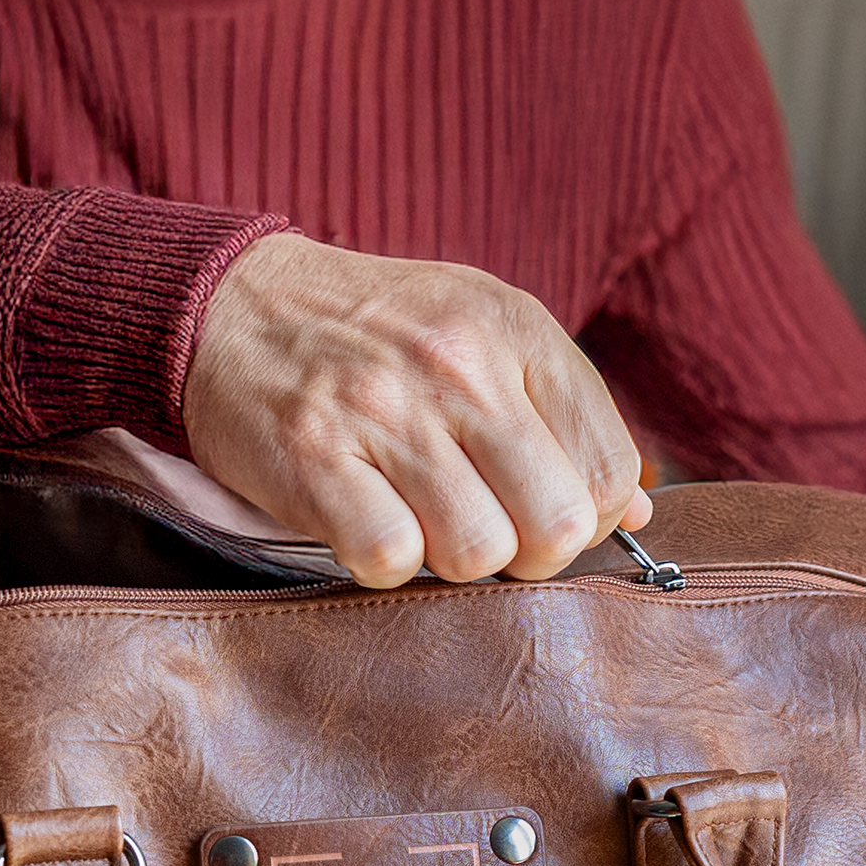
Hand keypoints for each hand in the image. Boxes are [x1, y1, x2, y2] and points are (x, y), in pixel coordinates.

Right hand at [182, 233, 651, 586]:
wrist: (232, 303)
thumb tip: (633, 513)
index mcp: (516, 330)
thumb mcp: (482, 334)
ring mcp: (383, 410)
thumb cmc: (371, 333)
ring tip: (418, 520)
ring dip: (450, 560)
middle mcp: (459, 365)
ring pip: (477, 552)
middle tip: (484, 532)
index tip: (538, 512)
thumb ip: (561, 415)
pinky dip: (382, 562)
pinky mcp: (313, 458)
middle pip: (555, 525)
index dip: (586, 520)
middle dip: (526, 555)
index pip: (608, 472)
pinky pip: (389, 559)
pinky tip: (365, 521)